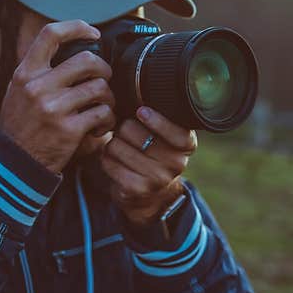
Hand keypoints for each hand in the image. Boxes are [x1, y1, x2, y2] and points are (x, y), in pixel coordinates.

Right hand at [0, 20, 116, 173]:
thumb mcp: (18, 91)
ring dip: (108, 98)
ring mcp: (53, 108)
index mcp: (25, 73)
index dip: (76, 27)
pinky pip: (103, 113)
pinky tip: (101, 127)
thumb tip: (71, 48)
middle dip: (104, 69)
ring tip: (103, 107)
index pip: (50, 34)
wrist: (15, 165)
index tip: (94, 33)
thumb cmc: (22, 126)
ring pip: (99, 88)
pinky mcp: (69, 130)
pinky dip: (108, 120)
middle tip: (104, 80)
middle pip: (87, 60)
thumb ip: (39, 71)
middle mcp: (38, 87)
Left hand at [100, 106, 197, 225]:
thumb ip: (159, 117)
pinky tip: (114, 160)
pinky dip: (106, 158)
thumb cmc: (155, 153)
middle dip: (124, 128)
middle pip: (135, 132)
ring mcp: (157, 179)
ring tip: (120, 147)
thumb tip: (136, 97)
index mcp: (187, 145)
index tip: (141, 111)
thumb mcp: (166, 136)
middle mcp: (176, 163)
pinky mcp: (137, 189)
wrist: (153, 195)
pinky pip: (109, 162)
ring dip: (113, 143)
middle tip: (126, 133)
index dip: (156, 120)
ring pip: (118, 146)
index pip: (175, 132)